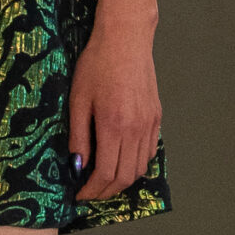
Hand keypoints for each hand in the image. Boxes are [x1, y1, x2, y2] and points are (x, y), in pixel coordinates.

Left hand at [68, 13, 160, 203]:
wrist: (125, 40)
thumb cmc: (96, 65)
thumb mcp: (78, 100)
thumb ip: (79, 136)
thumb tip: (78, 166)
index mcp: (113, 125)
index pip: (106, 173)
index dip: (92, 190)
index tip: (80, 194)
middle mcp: (136, 129)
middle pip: (125, 177)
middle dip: (106, 191)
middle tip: (90, 192)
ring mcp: (149, 124)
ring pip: (140, 168)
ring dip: (122, 181)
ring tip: (104, 180)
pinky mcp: (156, 118)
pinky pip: (149, 152)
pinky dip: (136, 165)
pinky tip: (121, 161)